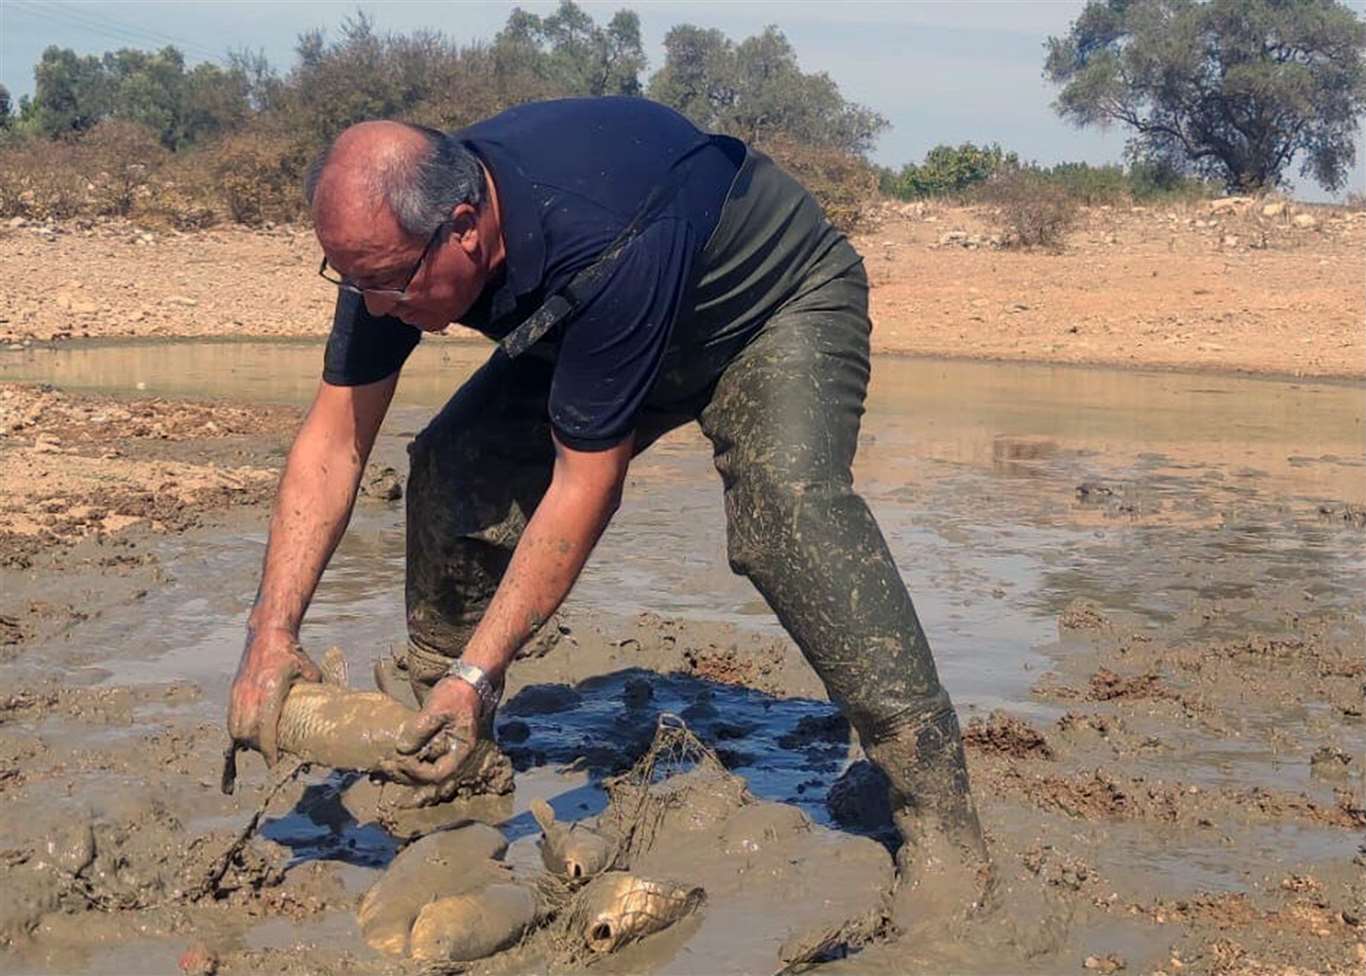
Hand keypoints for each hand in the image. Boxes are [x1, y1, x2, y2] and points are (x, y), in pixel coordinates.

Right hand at [227, 627, 321, 767]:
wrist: (267, 634)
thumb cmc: (291, 653)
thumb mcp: (310, 671)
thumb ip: (315, 691)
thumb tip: (328, 710)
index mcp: (269, 691)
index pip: (265, 730)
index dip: (270, 750)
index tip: (275, 764)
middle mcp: (250, 695)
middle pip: (249, 735)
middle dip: (260, 748)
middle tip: (275, 754)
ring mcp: (239, 694)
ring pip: (236, 730)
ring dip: (248, 743)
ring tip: (263, 746)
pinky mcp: (234, 693)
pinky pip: (231, 722)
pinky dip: (237, 736)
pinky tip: (243, 748)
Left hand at [379, 676, 482, 804]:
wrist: (463, 681)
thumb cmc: (455, 695)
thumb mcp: (438, 710)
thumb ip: (420, 729)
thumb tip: (401, 749)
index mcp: (459, 750)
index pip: (438, 773)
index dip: (417, 771)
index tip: (402, 759)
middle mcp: (451, 755)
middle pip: (427, 777)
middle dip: (405, 774)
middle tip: (385, 764)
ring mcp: (441, 750)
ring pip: (420, 770)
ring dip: (401, 771)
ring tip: (383, 764)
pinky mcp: (431, 743)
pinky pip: (417, 758)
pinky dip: (403, 760)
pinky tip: (388, 758)